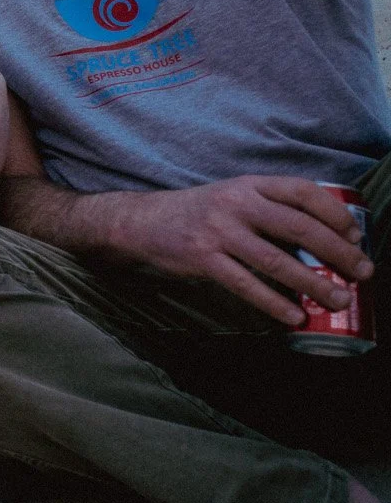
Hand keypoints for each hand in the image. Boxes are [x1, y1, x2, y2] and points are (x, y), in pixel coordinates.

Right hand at [108, 176, 370, 324]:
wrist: (140, 222)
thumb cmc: (197, 213)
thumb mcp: (232, 198)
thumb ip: (269, 209)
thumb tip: (322, 239)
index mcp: (248, 185)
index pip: (302, 191)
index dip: (335, 213)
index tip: (356, 235)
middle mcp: (236, 203)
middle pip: (299, 227)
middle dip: (338, 252)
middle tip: (363, 273)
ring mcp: (218, 230)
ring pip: (277, 260)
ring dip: (314, 284)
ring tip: (339, 300)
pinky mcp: (202, 258)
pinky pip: (246, 285)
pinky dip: (274, 303)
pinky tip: (294, 317)